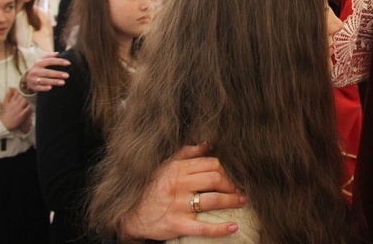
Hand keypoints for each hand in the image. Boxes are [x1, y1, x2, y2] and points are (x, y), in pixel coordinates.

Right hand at [0, 87, 32, 130]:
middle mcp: (15, 105)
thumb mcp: (5, 103)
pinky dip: (30, 106)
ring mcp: (19, 109)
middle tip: (26, 95)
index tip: (22, 90)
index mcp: (10, 102)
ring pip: (25, 101)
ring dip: (27, 100)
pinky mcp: (22, 114)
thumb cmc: (5, 113)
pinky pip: (28, 108)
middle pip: (21, 96)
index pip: (16, 93)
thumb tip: (12, 87)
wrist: (4, 123)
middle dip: (24, 95)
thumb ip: (8, 95)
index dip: (20, 90)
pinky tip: (29, 106)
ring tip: (27, 101)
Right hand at [25, 53, 69, 91]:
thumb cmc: (39, 69)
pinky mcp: (34, 87)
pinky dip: (44, 88)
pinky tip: (50, 87)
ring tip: (63, 82)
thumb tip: (57, 53)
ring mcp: (33, 79)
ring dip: (54, 81)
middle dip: (57, 74)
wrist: (28, 79)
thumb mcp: (42, 61)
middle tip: (67, 75)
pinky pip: (39, 88)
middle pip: (47, 72)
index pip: (50, 61)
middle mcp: (35, 71)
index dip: (59, 61)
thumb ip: (49, 56)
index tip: (69, 63)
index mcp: (38, 63)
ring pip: (44, 81)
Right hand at [122, 143, 245, 239]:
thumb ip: (185, 153)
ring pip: (214, 200)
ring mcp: (178, 205)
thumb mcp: (164, 166)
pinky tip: (234, 227)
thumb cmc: (151, 187)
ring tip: (242, 202)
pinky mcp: (177, 225)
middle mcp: (178, 185)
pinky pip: (204, 227)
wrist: (130, 214)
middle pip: (215, 179)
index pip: (210, 164)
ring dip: (232, 201)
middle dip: (231, 185)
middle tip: (238, 190)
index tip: (229, 178)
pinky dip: (221, 229)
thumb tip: (207, 144)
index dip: (225, 171)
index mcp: (176, 169)